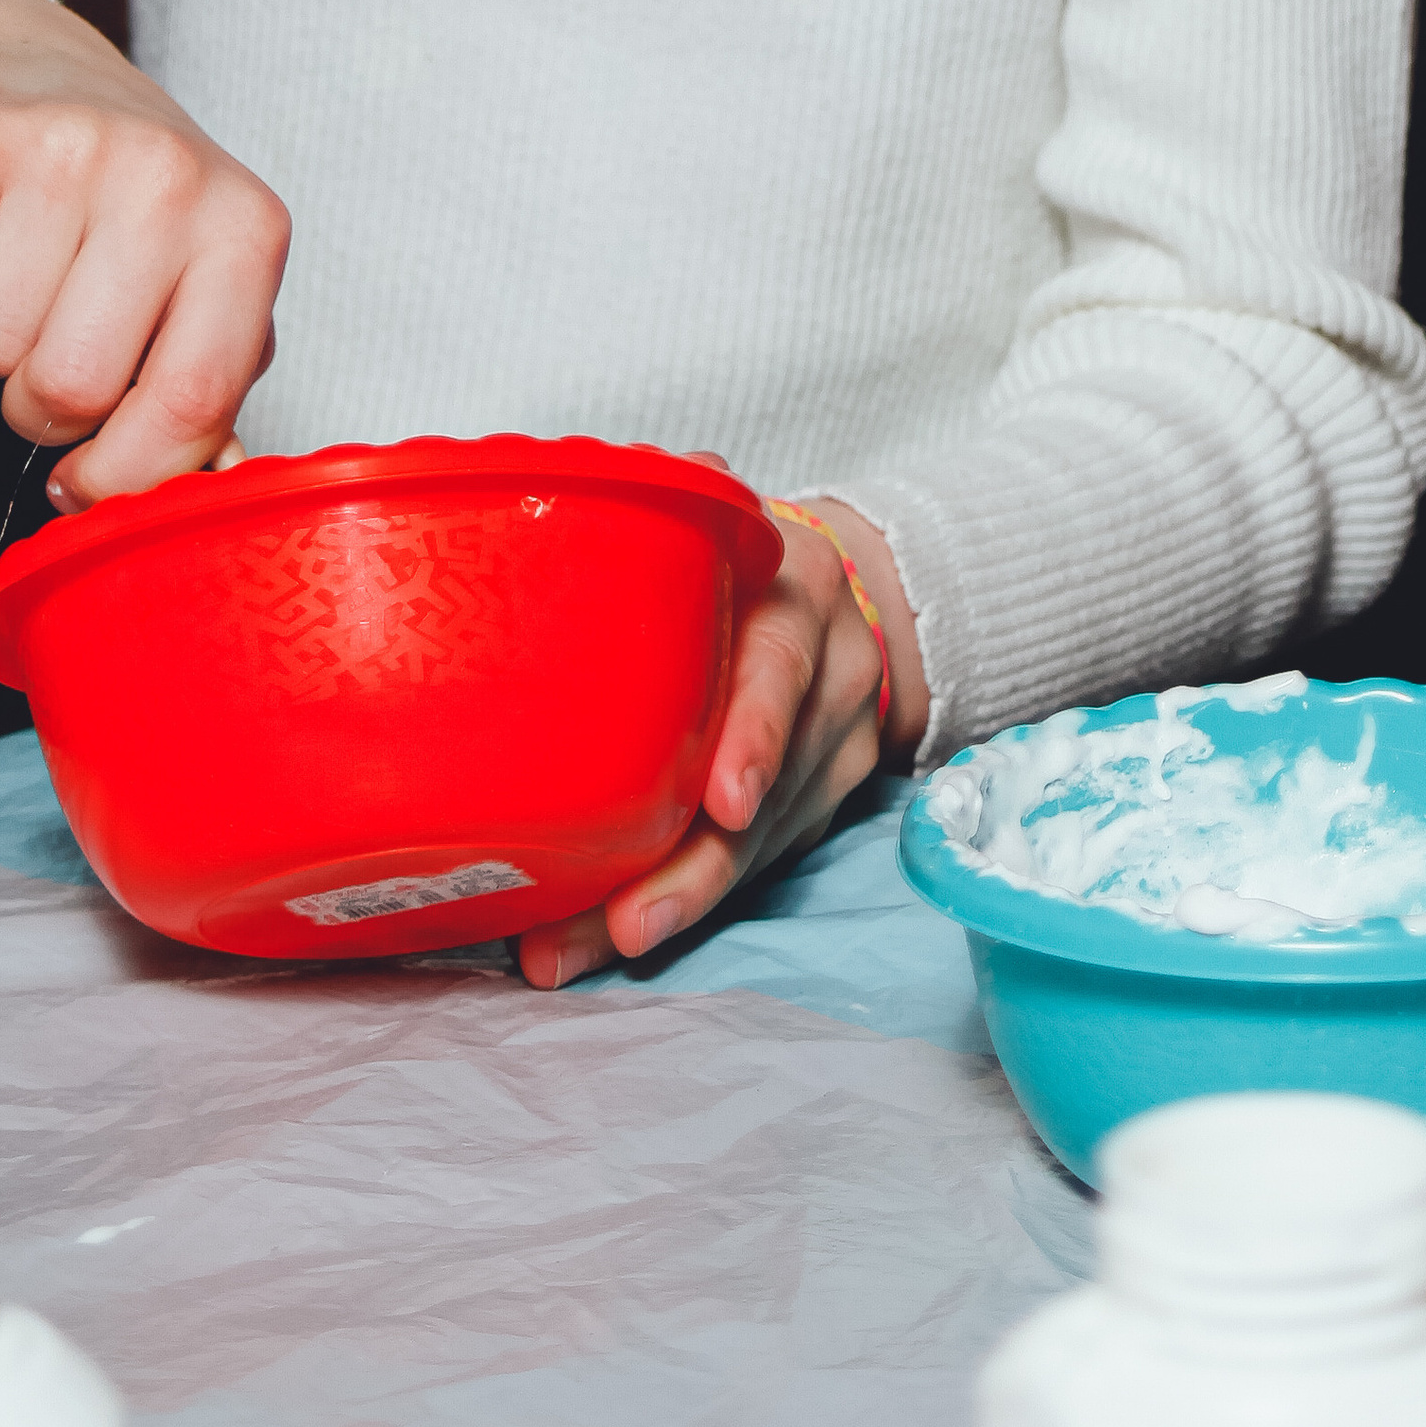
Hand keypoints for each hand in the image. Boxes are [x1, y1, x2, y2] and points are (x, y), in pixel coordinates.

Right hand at [0, 0, 290, 504]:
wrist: (20, 61)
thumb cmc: (121, 192)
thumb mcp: (198, 275)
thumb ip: (207, 382)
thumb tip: (203, 484)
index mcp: (244, 229)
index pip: (194, 400)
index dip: (127, 473)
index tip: (86, 482)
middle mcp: (165, 176)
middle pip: (71, 386)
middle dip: (42, 400)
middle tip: (48, 341)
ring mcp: (63, 146)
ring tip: (15, 268)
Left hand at [518, 498, 923, 989]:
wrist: (846, 597)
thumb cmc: (745, 561)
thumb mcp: (724, 519)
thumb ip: (673, 502)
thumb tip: (586, 475)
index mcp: (798, 597)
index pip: (785, 669)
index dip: (758, 738)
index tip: (725, 804)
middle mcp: (831, 682)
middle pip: (769, 793)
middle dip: (694, 869)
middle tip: (624, 924)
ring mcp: (832, 754)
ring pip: (757, 849)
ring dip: (672, 905)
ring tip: (578, 950)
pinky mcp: (816, 807)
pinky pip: (752, 866)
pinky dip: (685, 902)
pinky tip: (610, 934)